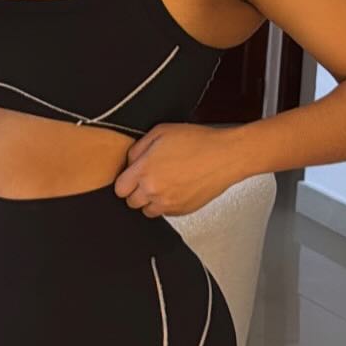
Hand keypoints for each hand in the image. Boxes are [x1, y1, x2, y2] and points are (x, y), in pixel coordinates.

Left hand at [114, 123, 245, 217]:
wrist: (226, 156)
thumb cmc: (198, 142)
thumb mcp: (161, 132)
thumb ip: (138, 148)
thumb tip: (130, 162)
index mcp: (144, 171)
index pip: (119, 189)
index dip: (125, 181)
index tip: (131, 177)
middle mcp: (154, 191)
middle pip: (131, 203)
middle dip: (137, 191)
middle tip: (149, 178)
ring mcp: (168, 204)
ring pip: (148, 211)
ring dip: (151, 200)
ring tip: (164, 184)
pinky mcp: (182, 211)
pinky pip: (166, 213)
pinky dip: (168, 204)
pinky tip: (177, 188)